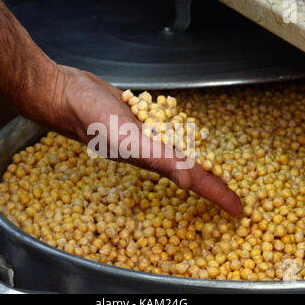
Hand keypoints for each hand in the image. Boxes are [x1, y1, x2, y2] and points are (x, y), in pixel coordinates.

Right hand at [23, 64, 242, 216]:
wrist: (65, 95)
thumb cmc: (90, 118)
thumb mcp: (127, 138)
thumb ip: (158, 158)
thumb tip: (190, 181)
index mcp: (154, 159)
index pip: (194, 180)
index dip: (218, 194)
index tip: (239, 209)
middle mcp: (153, 150)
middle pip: (192, 169)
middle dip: (213, 182)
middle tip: (232, 193)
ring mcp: (147, 134)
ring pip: (181, 150)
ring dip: (199, 160)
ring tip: (215, 169)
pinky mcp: (140, 118)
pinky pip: (168, 129)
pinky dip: (182, 134)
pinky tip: (187, 134)